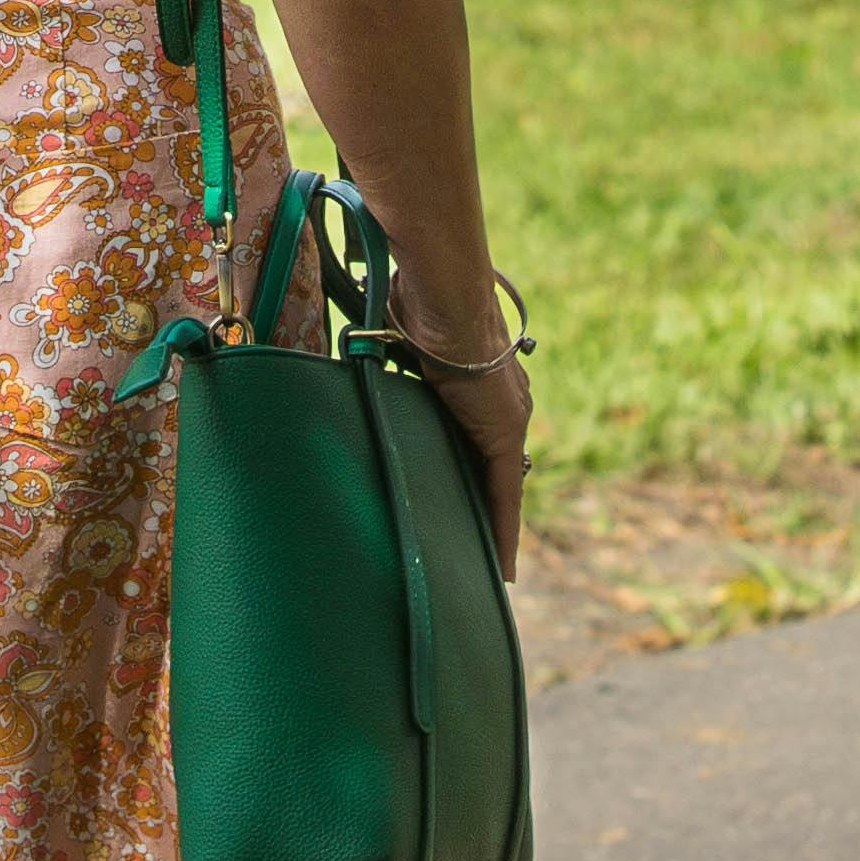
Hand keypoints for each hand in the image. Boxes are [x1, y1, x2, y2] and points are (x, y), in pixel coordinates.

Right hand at [393, 304, 532, 576]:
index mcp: (477, 384)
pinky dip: (503, 530)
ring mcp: (507, 419)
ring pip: (500, 485)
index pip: (477, 442)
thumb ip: (388, 355)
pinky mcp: (504, 434)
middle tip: (472, 549)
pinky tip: (502, 565)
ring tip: (486, 566)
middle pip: (490, 468)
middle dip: (481, 505)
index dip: (473, 475)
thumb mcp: (399, 339)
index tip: (468, 504)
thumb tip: (352, 349)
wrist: (441, 294)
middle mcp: (500, 403)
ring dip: (491, 523)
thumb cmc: (415, 303)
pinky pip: (505, 493)